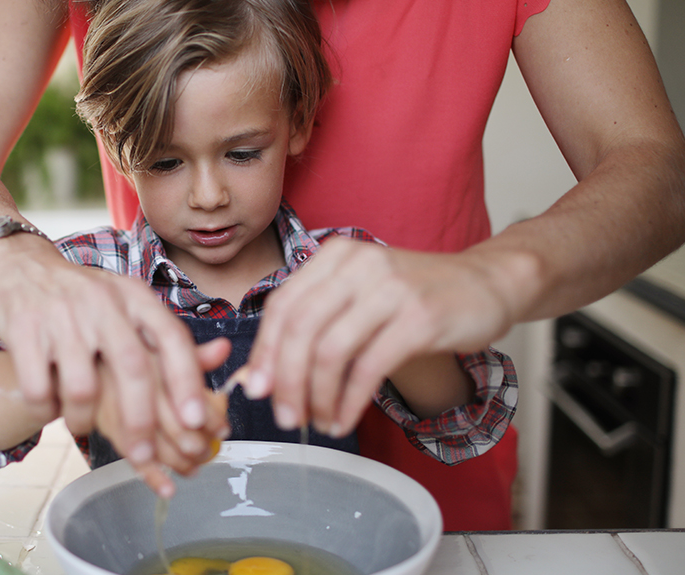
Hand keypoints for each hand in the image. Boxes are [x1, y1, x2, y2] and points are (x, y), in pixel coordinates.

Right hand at [0, 232, 228, 474]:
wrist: (23, 265)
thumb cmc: (86, 297)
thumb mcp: (130, 306)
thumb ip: (169, 337)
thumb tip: (222, 356)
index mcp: (135, 297)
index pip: (171, 338)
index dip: (187, 381)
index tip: (196, 422)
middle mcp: (103, 303)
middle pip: (132, 368)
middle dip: (142, 421)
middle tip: (144, 455)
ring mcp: (62, 316)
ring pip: (82, 387)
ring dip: (84, 420)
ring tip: (83, 426)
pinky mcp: (24, 330)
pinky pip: (39, 388)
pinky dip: (46, 410)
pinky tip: (50, 409)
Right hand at [95, 337, 230, 496]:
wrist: (78, 359)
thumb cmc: (124, 353)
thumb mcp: (156, 344)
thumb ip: (191, 353)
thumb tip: (224, 348)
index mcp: (153, 355)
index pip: (189, 391)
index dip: (209, 416)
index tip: (222, 430)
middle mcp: (134, 378)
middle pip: (173, 420)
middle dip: (196, 443)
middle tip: (208, 450)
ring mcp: (115, 402)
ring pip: (152, 442)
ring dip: (178, 461)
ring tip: (194, 466)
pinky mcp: (102, 422)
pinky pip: (127, 454)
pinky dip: (151, 475)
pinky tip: (167, 487)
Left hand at [244, 238, 513, 435]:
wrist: (486, 283)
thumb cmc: (415, 296)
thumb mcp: (358, 299)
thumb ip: (313, 329)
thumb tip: (258, 376)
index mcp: (336, 256)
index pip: (283, 305)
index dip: (264, 352)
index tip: (257, 389)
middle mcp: (359, 265)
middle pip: (301, 329)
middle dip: (286, 381)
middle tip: (284, 416)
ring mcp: (390, 289)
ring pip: (331, 352)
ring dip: (317, 397)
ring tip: (318, 422)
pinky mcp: (419, 318)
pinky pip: (368, 369)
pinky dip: (349, 402)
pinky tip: (344, 418)